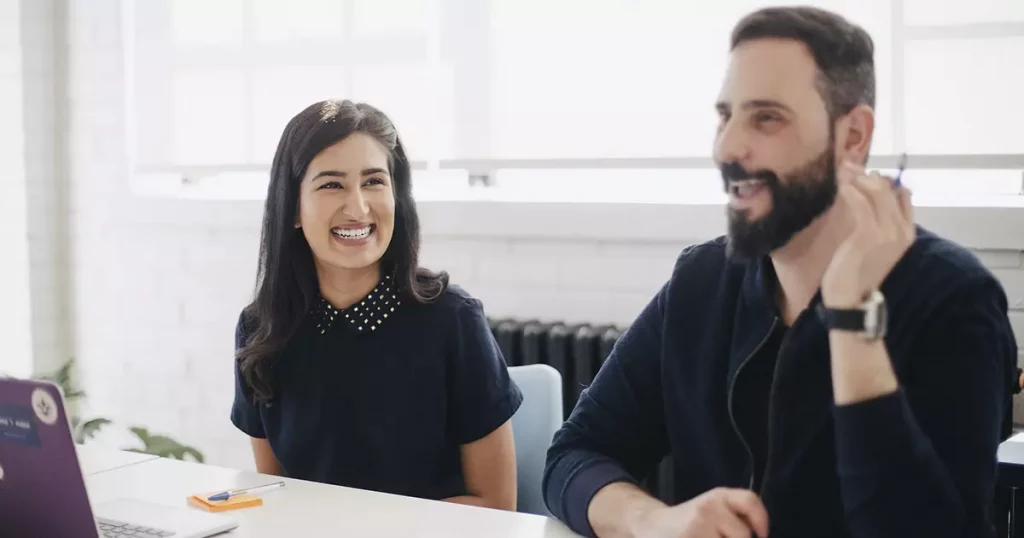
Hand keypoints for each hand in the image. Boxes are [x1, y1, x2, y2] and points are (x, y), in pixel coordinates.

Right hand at [633, 488, 768, 537]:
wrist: (651, 527)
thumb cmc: (689, 523)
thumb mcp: (712, 509)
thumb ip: (736, 516)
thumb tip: (760, 533)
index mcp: (717, 496)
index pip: (749, 502)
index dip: (761, 521)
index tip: (761, 535)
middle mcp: (707, 508)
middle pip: (743, 535)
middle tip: (720, 537)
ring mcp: (696, 528)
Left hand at [821, 160, 914, 307]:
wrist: (850, 300)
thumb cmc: (856, 274)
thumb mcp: (871, 246)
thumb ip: (876, 225)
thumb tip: (871, 201)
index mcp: (906, 233)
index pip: (903, 196)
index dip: (885, 180)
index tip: (864, 173)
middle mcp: (901, 230)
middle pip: (889, 190)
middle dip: (867, 174)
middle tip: (847, 165)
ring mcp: (887, 232)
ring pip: (875, 192)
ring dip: (856, 177)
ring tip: (841, 169)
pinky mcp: (868, 234)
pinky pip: (861, 202)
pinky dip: (850, 189)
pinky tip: (841, 185)